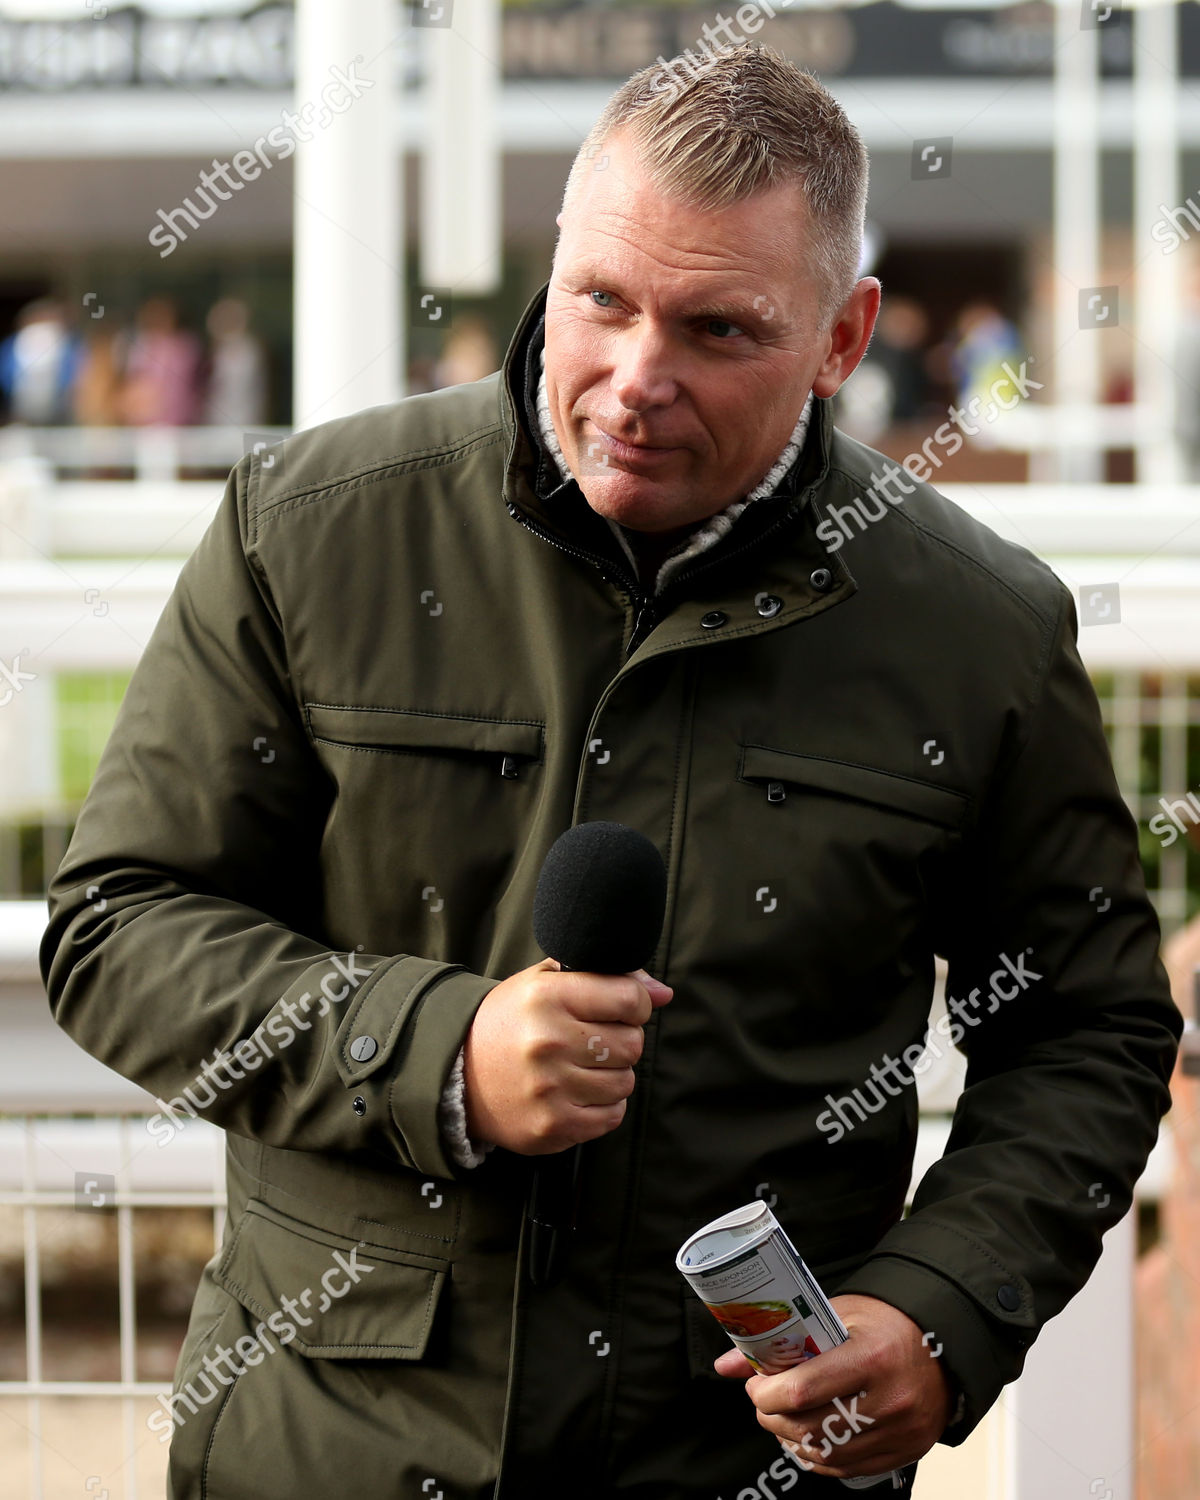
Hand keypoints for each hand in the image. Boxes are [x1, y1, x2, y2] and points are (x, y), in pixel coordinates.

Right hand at [462, 956, 672, 1154]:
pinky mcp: (552, 1126)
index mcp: (547, 997)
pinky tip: (577, 1092)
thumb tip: (663, 993)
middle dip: (621, 1041)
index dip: (636, 1004)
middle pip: (632, 1044)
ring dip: (612, 1075)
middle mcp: (548, 1042)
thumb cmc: (511, 1022)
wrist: (458, 1073)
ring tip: (580, 1067)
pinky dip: (603, 1105)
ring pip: (625, 1082)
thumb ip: (606, 979)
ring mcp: (550, 1088)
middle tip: (594, 1041)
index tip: (622, 1009)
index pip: (629, 998)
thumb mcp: (546, 983)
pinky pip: (612, 1115)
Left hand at [712, 1294, 951, 1478]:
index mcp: (871, 1357)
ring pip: (826, 1453)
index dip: (767, 1394)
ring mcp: (899, 1432)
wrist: (941, 1346)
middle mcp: (889, 1400)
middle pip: (810, 1427)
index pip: (803, 1390)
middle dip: (772, 1418)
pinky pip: (847, 1468)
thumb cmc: (886, 1324)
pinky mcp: (904, 1452)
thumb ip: (784, 1338)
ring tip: (781, 1418)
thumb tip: (728, 1364)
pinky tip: (806, 1437)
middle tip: (763, 1402)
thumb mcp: (836, 1315)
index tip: (756, 1385)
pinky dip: (818, 1457)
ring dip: (791, 1439)